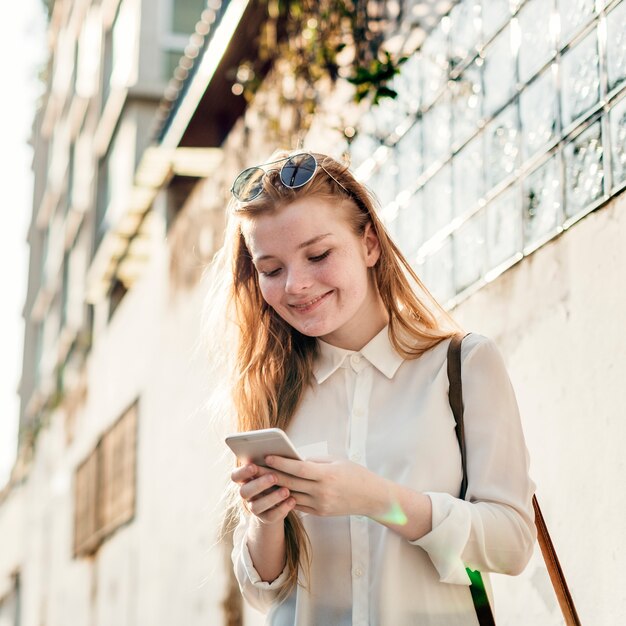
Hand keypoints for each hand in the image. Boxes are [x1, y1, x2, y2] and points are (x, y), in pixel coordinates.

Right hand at [230, 463, 295, 524]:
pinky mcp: (266, 518)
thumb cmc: (274, 479)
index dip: (243, 472)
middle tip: (274, 477)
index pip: (235, 476)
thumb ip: (268, 463)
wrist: (277, 502)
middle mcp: (246, 495)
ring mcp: (254, 508)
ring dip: (272, 498)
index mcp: (244, 480)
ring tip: (286, 491)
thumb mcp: (269, 470)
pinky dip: (282, 509)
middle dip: (259, 484)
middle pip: (244, 491)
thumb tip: (274, 450)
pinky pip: (272, 516)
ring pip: (257, 506)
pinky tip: (292, 500)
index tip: (254, 466)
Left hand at [265, 455, 387, 517]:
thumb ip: (315, 461)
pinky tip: (276, 491)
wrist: (372, 498)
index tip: (267, 456)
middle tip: (257, 467)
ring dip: (276, 488)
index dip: (281, 463)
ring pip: (291, 496)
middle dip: (272, 475)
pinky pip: (298, 505)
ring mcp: (320, 505)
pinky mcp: (320, 513)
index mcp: (326, 476)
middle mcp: (322, 492)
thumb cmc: (355, 474)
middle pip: (291, 483)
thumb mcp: (337, 461)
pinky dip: (286, 497)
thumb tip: (294, 460)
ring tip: (262, 479)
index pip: (299, 469)